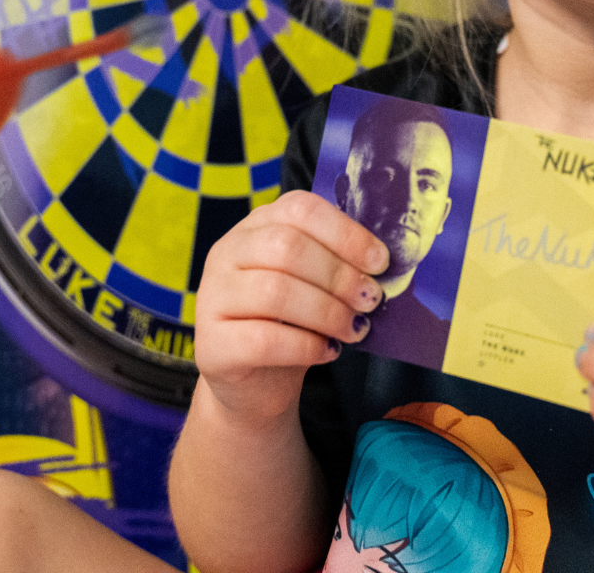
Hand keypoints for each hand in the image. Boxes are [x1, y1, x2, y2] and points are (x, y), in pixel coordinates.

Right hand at [193, 190, 387, 426]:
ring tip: (355, 329)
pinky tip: (328, 351)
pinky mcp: (211, 344)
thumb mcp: (313, 284)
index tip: (380, 261)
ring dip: (327, 311)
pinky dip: (307, 346)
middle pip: (287, 247)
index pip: (299, 209)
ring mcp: (213, 297)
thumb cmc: (291, 325)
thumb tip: (381, 265)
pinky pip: (264, 339)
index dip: (345, 232)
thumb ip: (337, 265)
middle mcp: (226, 253)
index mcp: (255, 227)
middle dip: (339, 275)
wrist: (255, 385)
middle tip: (370, 300)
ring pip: (275, 291)